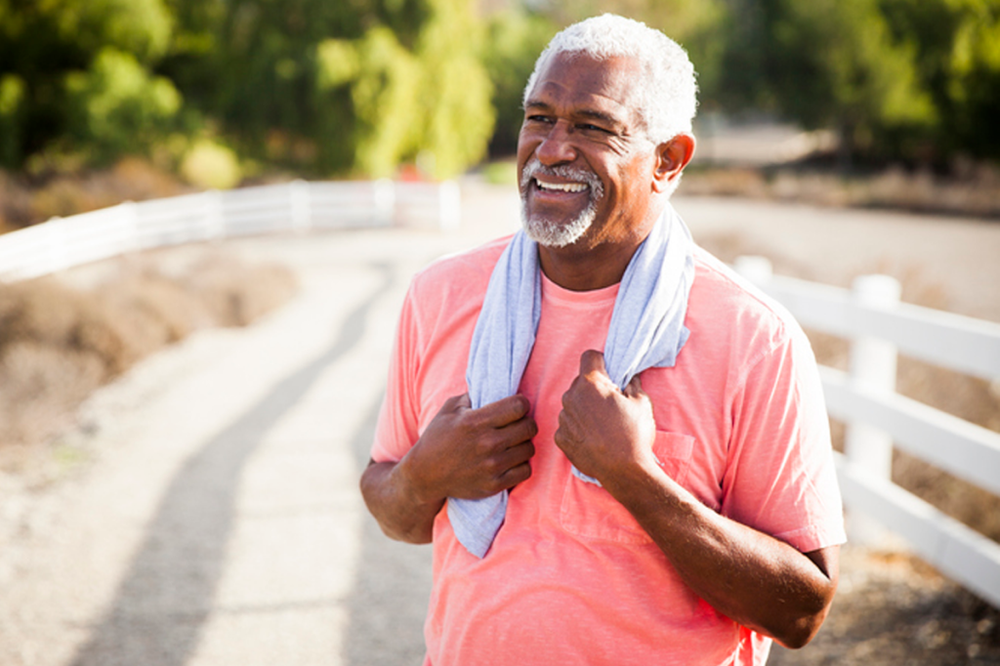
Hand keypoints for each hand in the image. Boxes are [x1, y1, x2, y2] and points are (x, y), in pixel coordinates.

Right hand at [400, 393, 536, 503]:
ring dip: (523, 444)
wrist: (425, 476)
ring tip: (512, 443)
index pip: (518, 406)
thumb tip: (494, 387)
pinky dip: (521, 465)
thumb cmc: (437, 438)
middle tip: (516, 425)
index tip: (516, 407)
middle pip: (529, 427)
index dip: (521, 403)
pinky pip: (525, 471)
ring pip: (529, 449)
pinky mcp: (494, 484)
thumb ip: (472, 395)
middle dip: (525, 422)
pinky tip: (510, 460)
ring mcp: (492, 466)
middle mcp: (487, 443)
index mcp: (476, 421)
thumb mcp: (449, 409)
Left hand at [554, 350, 657, 485]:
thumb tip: (628, 377)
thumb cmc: (634, 434)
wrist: (625, 472)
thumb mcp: (642, 402)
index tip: (609, 374)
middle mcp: (571, 397)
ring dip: (585, 408)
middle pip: (580, 382)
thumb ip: (632, 383)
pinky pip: (568, 424)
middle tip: (610, 404)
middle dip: (593, 388)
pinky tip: (594, 438)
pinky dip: (578, 428)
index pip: (589, 356)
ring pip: (573, 404)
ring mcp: (563, 418)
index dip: (601, 362)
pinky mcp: (560, 437)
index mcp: (590, 383)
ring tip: (603, 425)